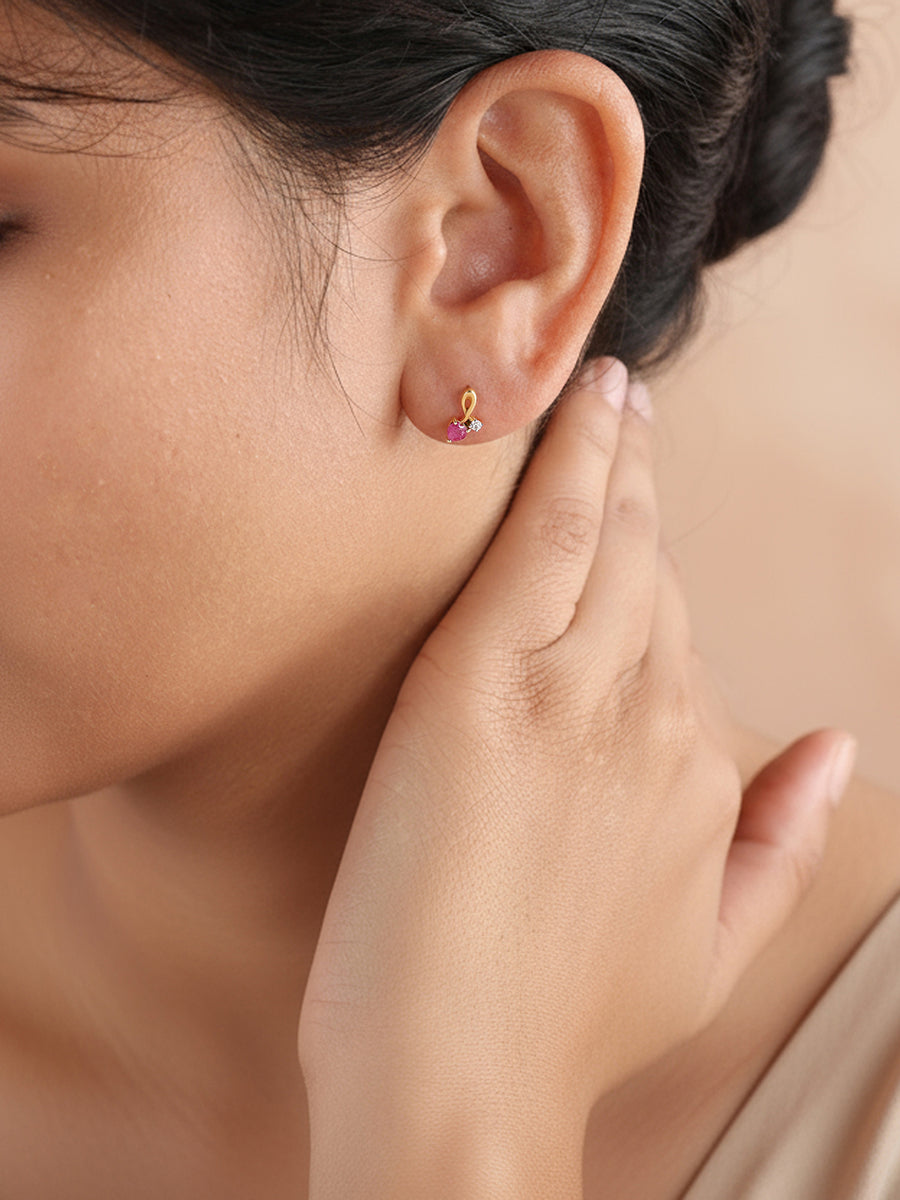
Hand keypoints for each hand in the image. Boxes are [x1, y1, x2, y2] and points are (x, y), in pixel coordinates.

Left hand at [297, 359, 854, 1197]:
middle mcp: (649, 715)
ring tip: (609, 388)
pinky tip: (581, 397)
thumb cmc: (565, 1023)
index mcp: (695, 771)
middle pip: (649, 575)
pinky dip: (570, 457)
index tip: (640, 511)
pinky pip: (546, 538)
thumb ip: (782, 841)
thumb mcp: (712, 945)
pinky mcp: (482, 680)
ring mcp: (571, 690)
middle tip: (628, 409)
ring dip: (613, 454)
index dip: (653, 571)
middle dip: (641, 490)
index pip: (676, 636)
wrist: (461, 1079)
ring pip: (608, 540)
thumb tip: (832, 744)